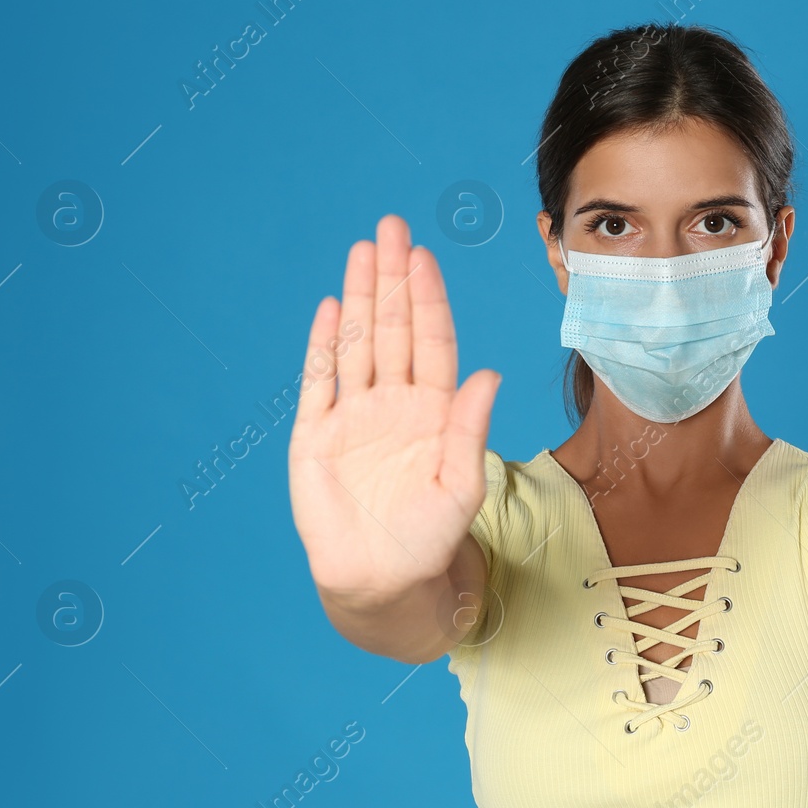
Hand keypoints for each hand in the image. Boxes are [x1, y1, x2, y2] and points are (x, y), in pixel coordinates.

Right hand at [288, 215, 500, 601]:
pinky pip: (319, 380)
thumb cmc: (430, 538)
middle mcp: (394, 403)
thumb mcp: (460, 484)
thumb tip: (491, 375)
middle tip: (392, 228)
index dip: (428, 300)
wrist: (381, 580)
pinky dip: (323, 344)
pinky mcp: (316, 435)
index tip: (426, 258)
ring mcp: (353, 415)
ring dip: (359, 297)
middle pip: (393, 328)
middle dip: (392, 279)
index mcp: (433, 411)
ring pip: (357, 343)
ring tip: (362, 251)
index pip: (432, 342)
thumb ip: (469, 429)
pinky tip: (329, 308)